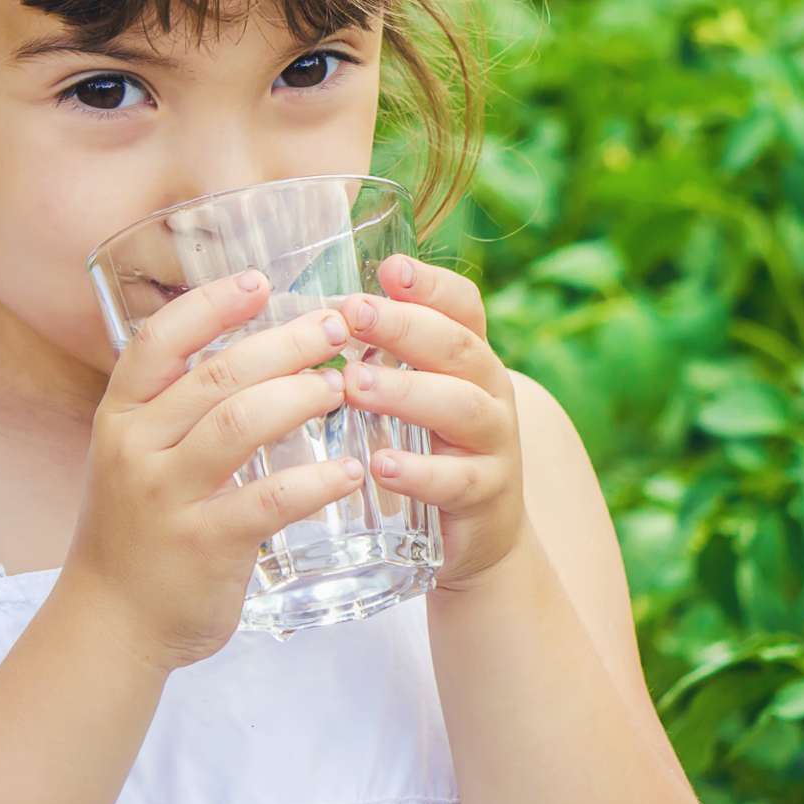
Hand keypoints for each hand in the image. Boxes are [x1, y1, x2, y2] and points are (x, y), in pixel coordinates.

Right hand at [61, 268, 366, 672]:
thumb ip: (178, 409)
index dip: (212, 304)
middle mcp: (137, 447)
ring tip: (343, 388)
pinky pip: (269, 500)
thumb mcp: (136, 457)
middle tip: (335, 328)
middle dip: (283, 343)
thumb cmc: (137, 530)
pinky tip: (349, 469)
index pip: (160, 340)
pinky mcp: (204, 545)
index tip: (261, 281)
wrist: (110, 624)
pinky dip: (315, 481)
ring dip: (300, 396)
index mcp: (121, 416)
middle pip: (216, 374)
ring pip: (240, 424)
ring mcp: (167, 497)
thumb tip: (255, 350)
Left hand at [334, 253, 531, 593]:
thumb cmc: (429, 448)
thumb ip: (379, 355)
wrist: (479, 535)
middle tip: (353, 314)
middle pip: (458, 346)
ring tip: (354, 385)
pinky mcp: (487, 494)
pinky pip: (457, 480)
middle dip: (405, 326)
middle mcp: (490, 389)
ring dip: (406, 391)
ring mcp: (494, 442)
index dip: (430, 284)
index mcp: (468, 357)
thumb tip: (309, 311)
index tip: (389, 267)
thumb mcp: (414, 394)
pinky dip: (420, 472)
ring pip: (461, 406)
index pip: (462, 306)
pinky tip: (381, 466)